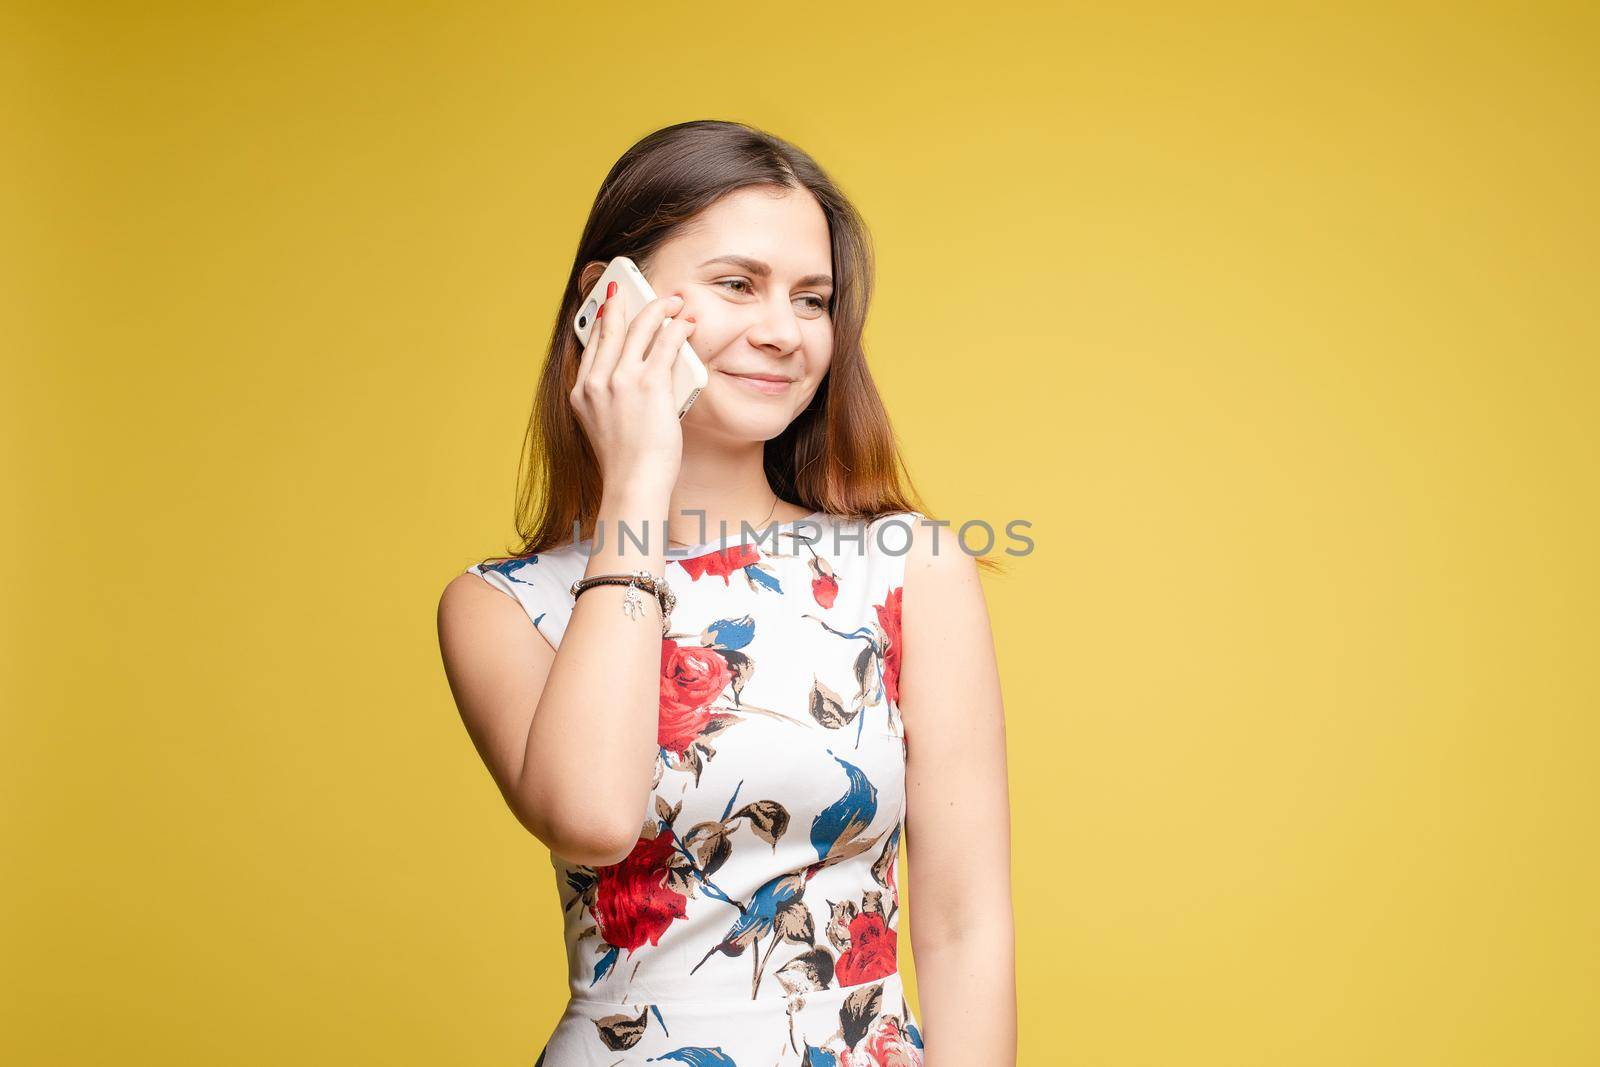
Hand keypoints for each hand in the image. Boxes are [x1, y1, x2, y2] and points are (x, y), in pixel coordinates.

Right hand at [569, 281, 695, 494]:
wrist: (633, 483)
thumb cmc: (626, 463)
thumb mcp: (605, 427)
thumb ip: (611, 399)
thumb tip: (633, 377)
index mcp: (581, 393)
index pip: (592, 345)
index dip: (603, 320)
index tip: (612, 305)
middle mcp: (596, 382)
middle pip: (611, 328)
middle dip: (626, 302)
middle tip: (635, 287)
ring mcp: (620, 381)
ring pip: (640, 329)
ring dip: (659, 308)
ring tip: (674, 302)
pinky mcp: (648, 385)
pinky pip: (666, 343)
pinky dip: (678, 328)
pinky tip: (687, 323)